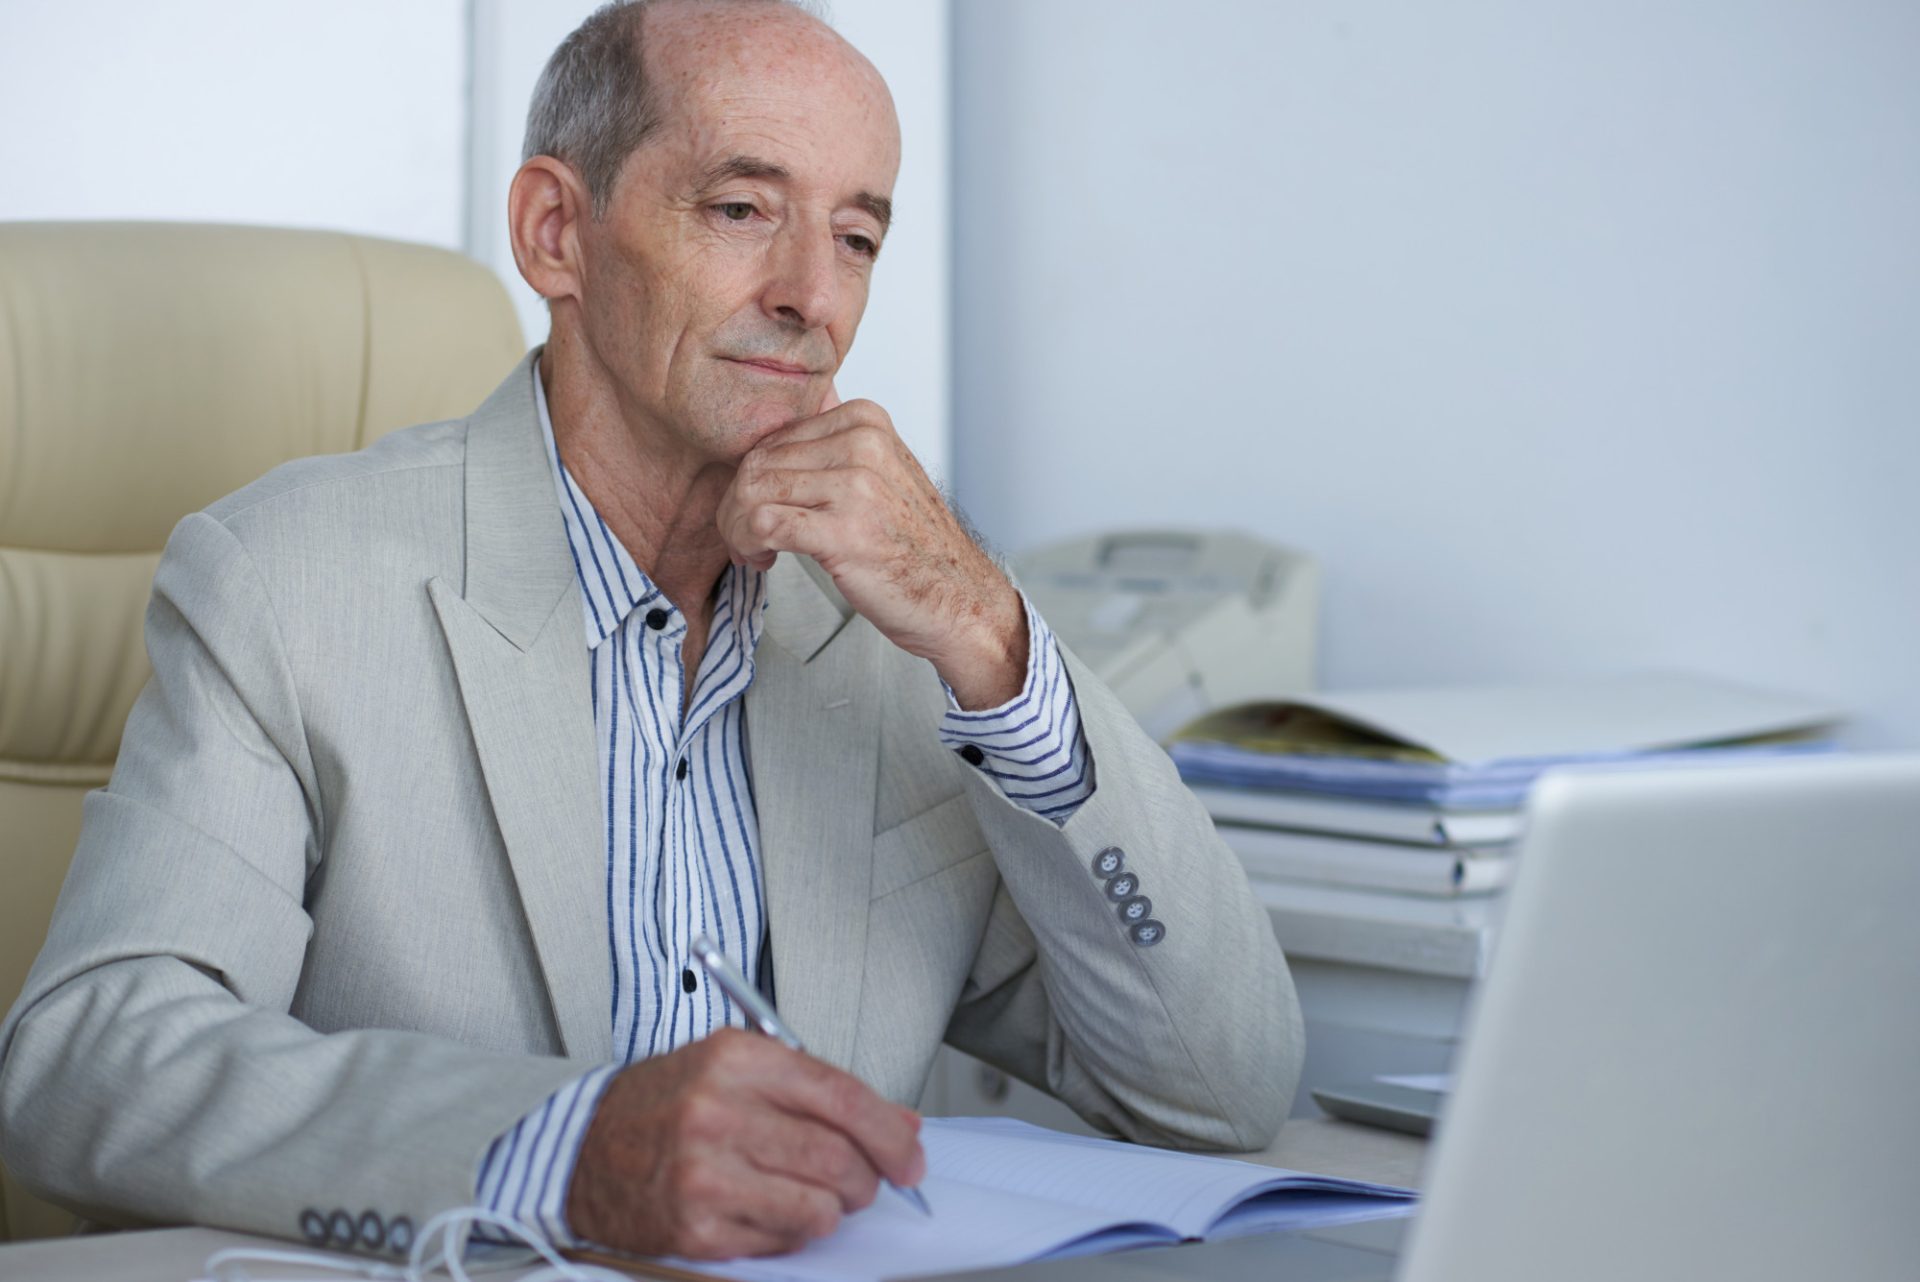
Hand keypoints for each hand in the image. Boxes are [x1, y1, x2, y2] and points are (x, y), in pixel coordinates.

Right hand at [565, 1028, 924, 1258]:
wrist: (582, 1152)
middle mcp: (719, 1112)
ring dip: (832, 1210)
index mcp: (735, 1059)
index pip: (842, 1096)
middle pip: (838, 1157)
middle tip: (866, 1182)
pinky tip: (766, 1210)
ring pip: (819, 1207)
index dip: (890, 1132)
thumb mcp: (737, 1069)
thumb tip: (900, 1125)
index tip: (910, 1154)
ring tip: (812, 1196)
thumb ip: (819, 1090)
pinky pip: (783, 1240)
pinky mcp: (696, 1228)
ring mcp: (705, 1174)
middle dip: (869, 1179)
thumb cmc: (664, 1106)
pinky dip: (790, 1232)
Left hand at [716, 393, 1026, 707]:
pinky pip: (761, 523)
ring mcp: (855, 486)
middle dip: (737, 506)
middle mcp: (862, 444)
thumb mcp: (882, 473)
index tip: (761, 511)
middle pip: (756, 464)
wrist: (958, 596)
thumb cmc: (913, 545)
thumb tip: (782, 426)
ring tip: (757, 550)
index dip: (752, 480)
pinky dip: (748, 544)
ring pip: (751, 491)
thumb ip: (836, 444)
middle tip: (750, 538)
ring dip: (738, 528)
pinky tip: (765, 559)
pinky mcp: (843, 531)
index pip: (772, 438)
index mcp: (865, 421)